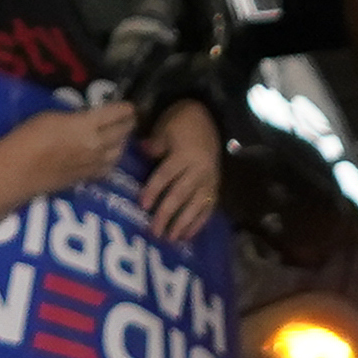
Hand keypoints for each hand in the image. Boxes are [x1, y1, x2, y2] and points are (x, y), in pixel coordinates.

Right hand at [0, 94, 138, 199]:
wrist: (20, 169)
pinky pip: (109, 166)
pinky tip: (108, 156)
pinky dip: (112, 158)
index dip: (125, 108)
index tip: (128, 106)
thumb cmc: (28, 137)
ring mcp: (95, 162)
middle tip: (128, 118)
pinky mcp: (89, 176)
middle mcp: (97, 143)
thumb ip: (73, 117)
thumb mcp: (50, 116)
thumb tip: (83, 119)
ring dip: (122, 141)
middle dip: (128, 123)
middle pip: (122, 132)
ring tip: (119, 136)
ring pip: (119, 151)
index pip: (115, 113)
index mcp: (87, 124)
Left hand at [136, 98, 222, 241]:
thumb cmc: (179, 125)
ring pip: (196, 205)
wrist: (207, 119)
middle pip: (180, 194)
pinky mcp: (215, 187)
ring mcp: (209, 180)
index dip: (154, 190)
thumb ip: (155, 144)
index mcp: (184, 156)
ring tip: (171, 238)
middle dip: (167, 214)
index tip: (142, 205)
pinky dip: (199, 222)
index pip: (166, 176)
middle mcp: (199, 171)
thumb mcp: (165, 129)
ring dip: (183, 223)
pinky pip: (208, 207)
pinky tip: (188, 235)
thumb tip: (143, 151)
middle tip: (154, 232)